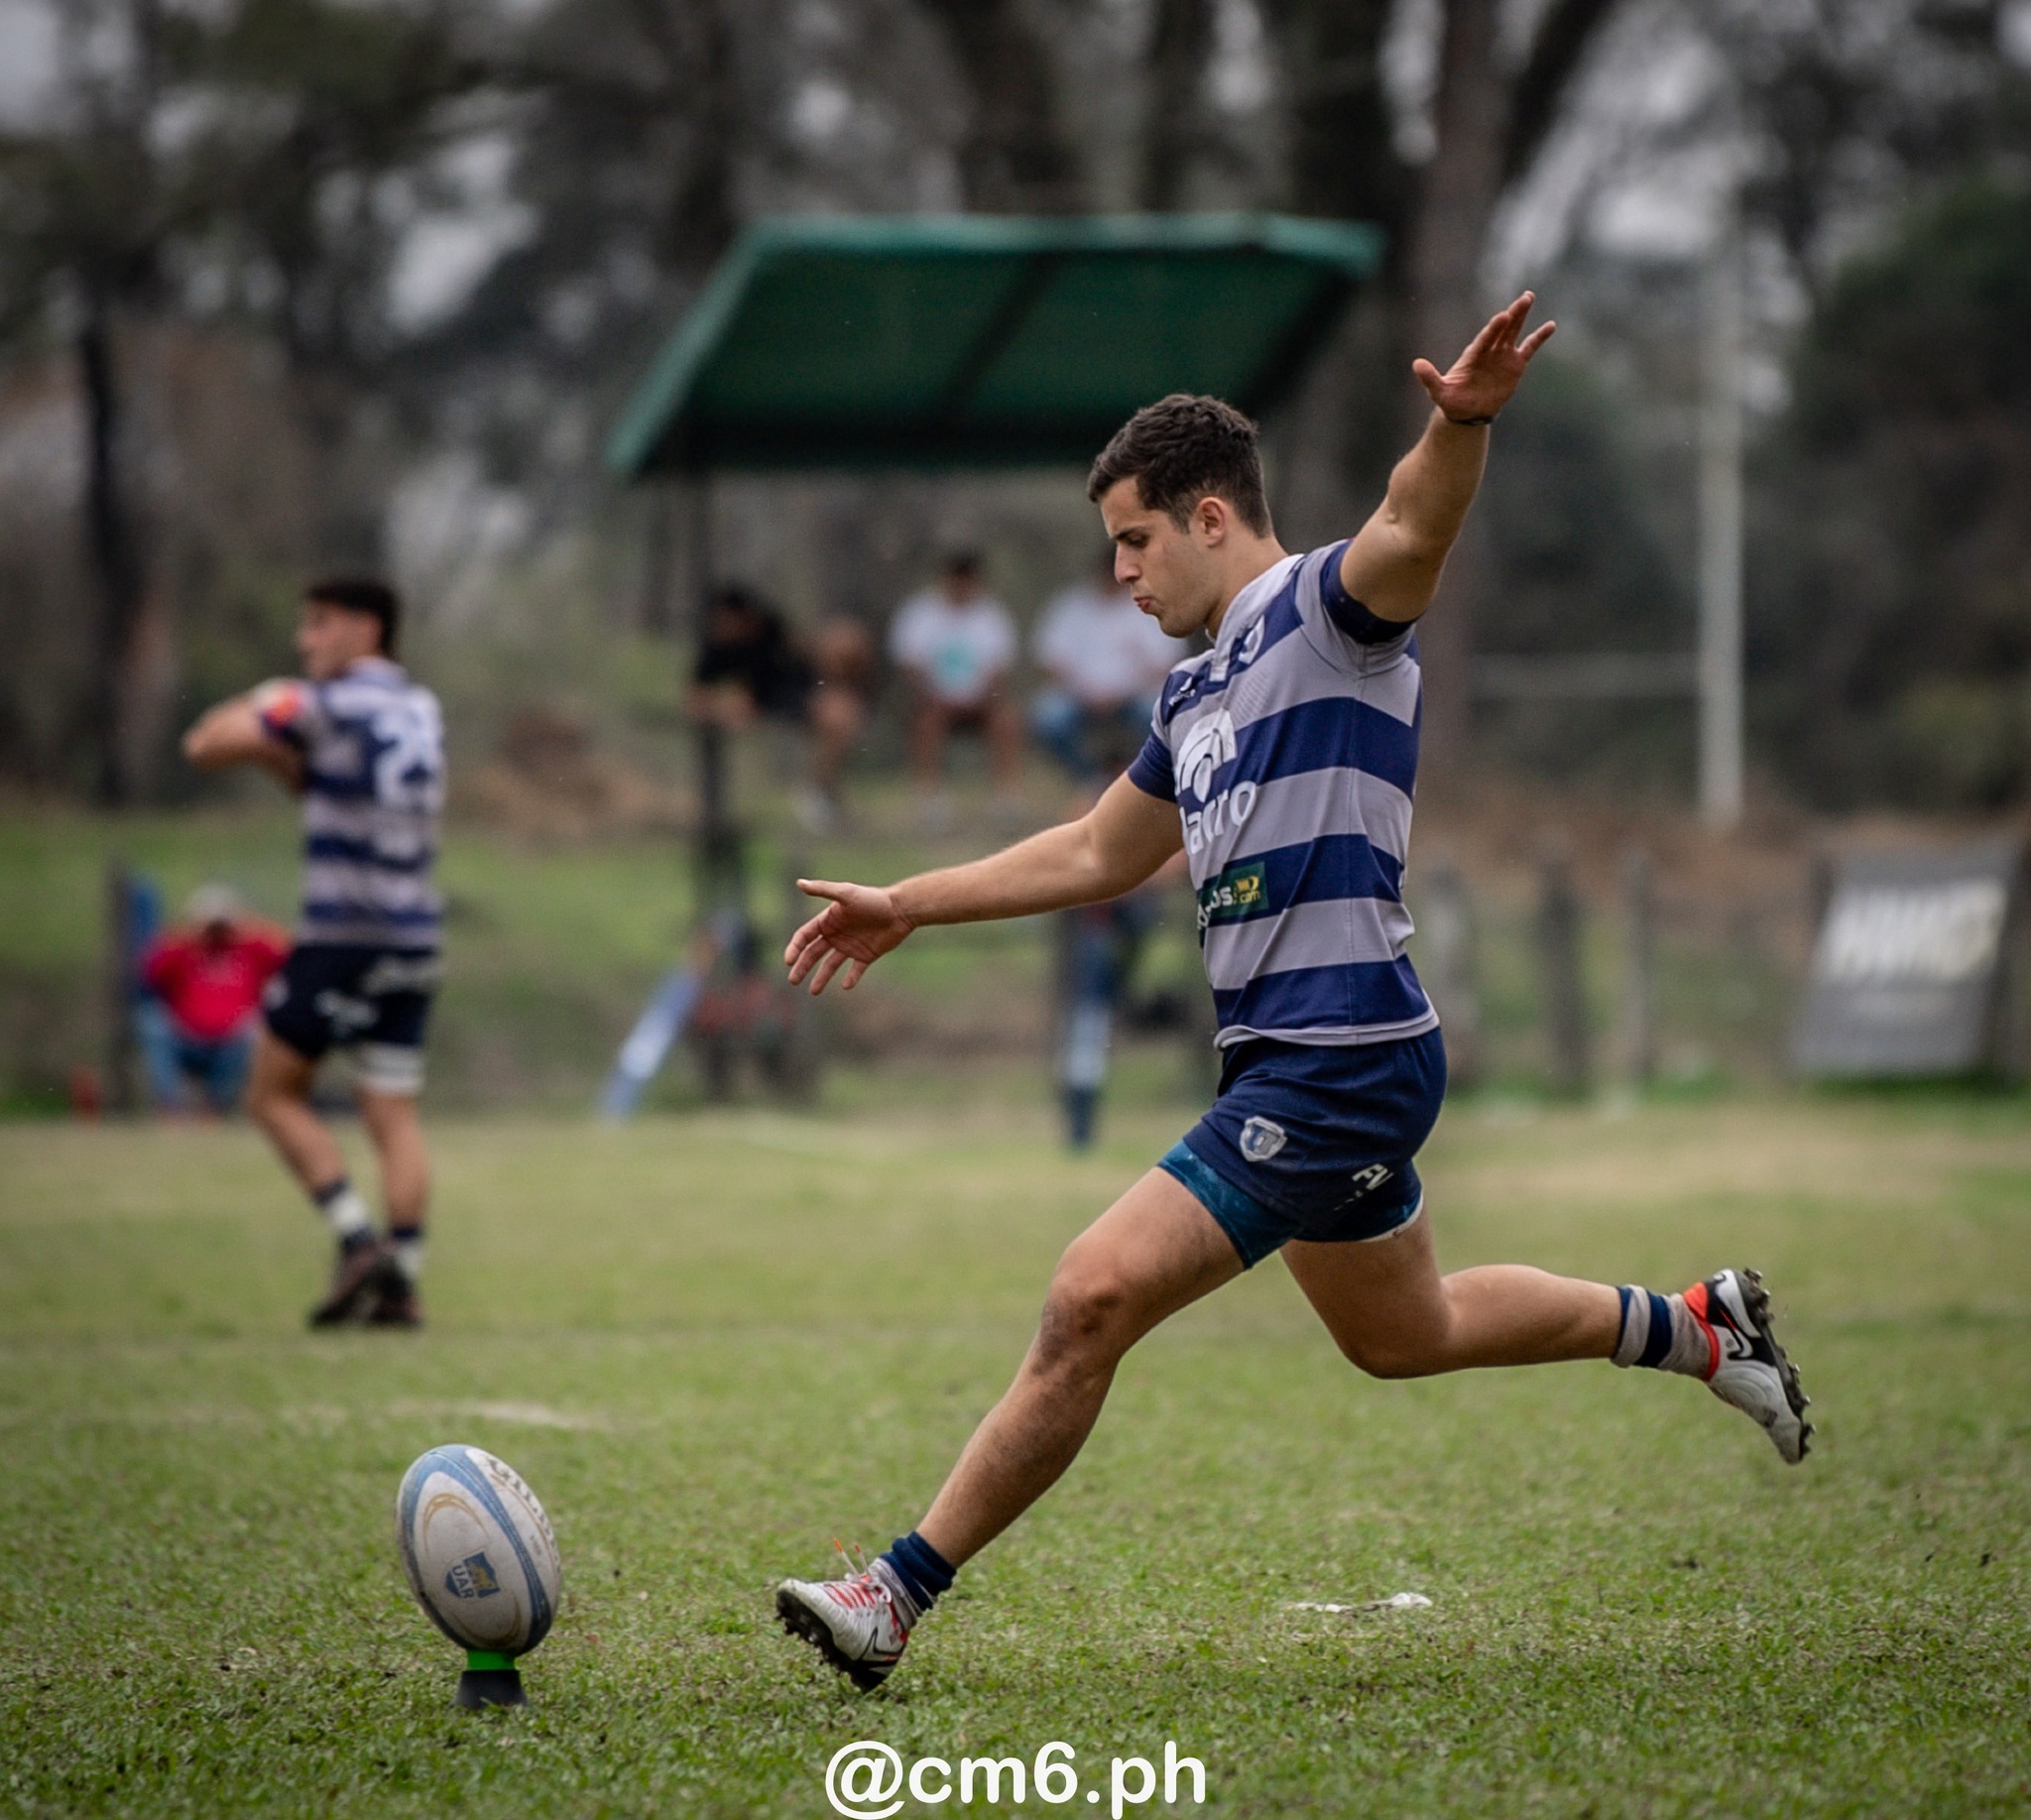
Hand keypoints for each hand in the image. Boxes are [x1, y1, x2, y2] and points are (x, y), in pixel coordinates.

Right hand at [784, 878, 914, 994]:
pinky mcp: (866, 955)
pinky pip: (855, 970)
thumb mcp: (846, 894)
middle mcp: (837, 934)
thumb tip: (799, 883)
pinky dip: (850, 978)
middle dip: (802, 967)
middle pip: (813, 953)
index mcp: (828, 920)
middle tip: (793, 981)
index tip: (788, 961)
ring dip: (821, 977)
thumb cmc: (873, 899)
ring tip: (814, 991)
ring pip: (830, 965)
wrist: (901, 909)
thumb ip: (823, 890)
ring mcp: (850, 946)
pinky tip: (845, 986)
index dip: (795, 948)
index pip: (804, 936)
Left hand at [1412, 292, 1554, 425]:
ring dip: (1522, 316)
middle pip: (1502, 329)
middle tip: (1524, 298)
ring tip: (1529, 297)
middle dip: (1512, 315)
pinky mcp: (1515, 364)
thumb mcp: (1438, 391)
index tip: (1502, 316)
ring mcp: (1503, 355)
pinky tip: (1551, 326)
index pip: (1485, 338)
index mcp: (1473, 354)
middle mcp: (1489, 350)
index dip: (1493, 328)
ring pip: (1514, 332)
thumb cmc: (1451, 400)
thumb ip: (1429, 378)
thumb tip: (1416, 364)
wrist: (1467, 411)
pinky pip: (1529, 348)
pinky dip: (1539, 337)